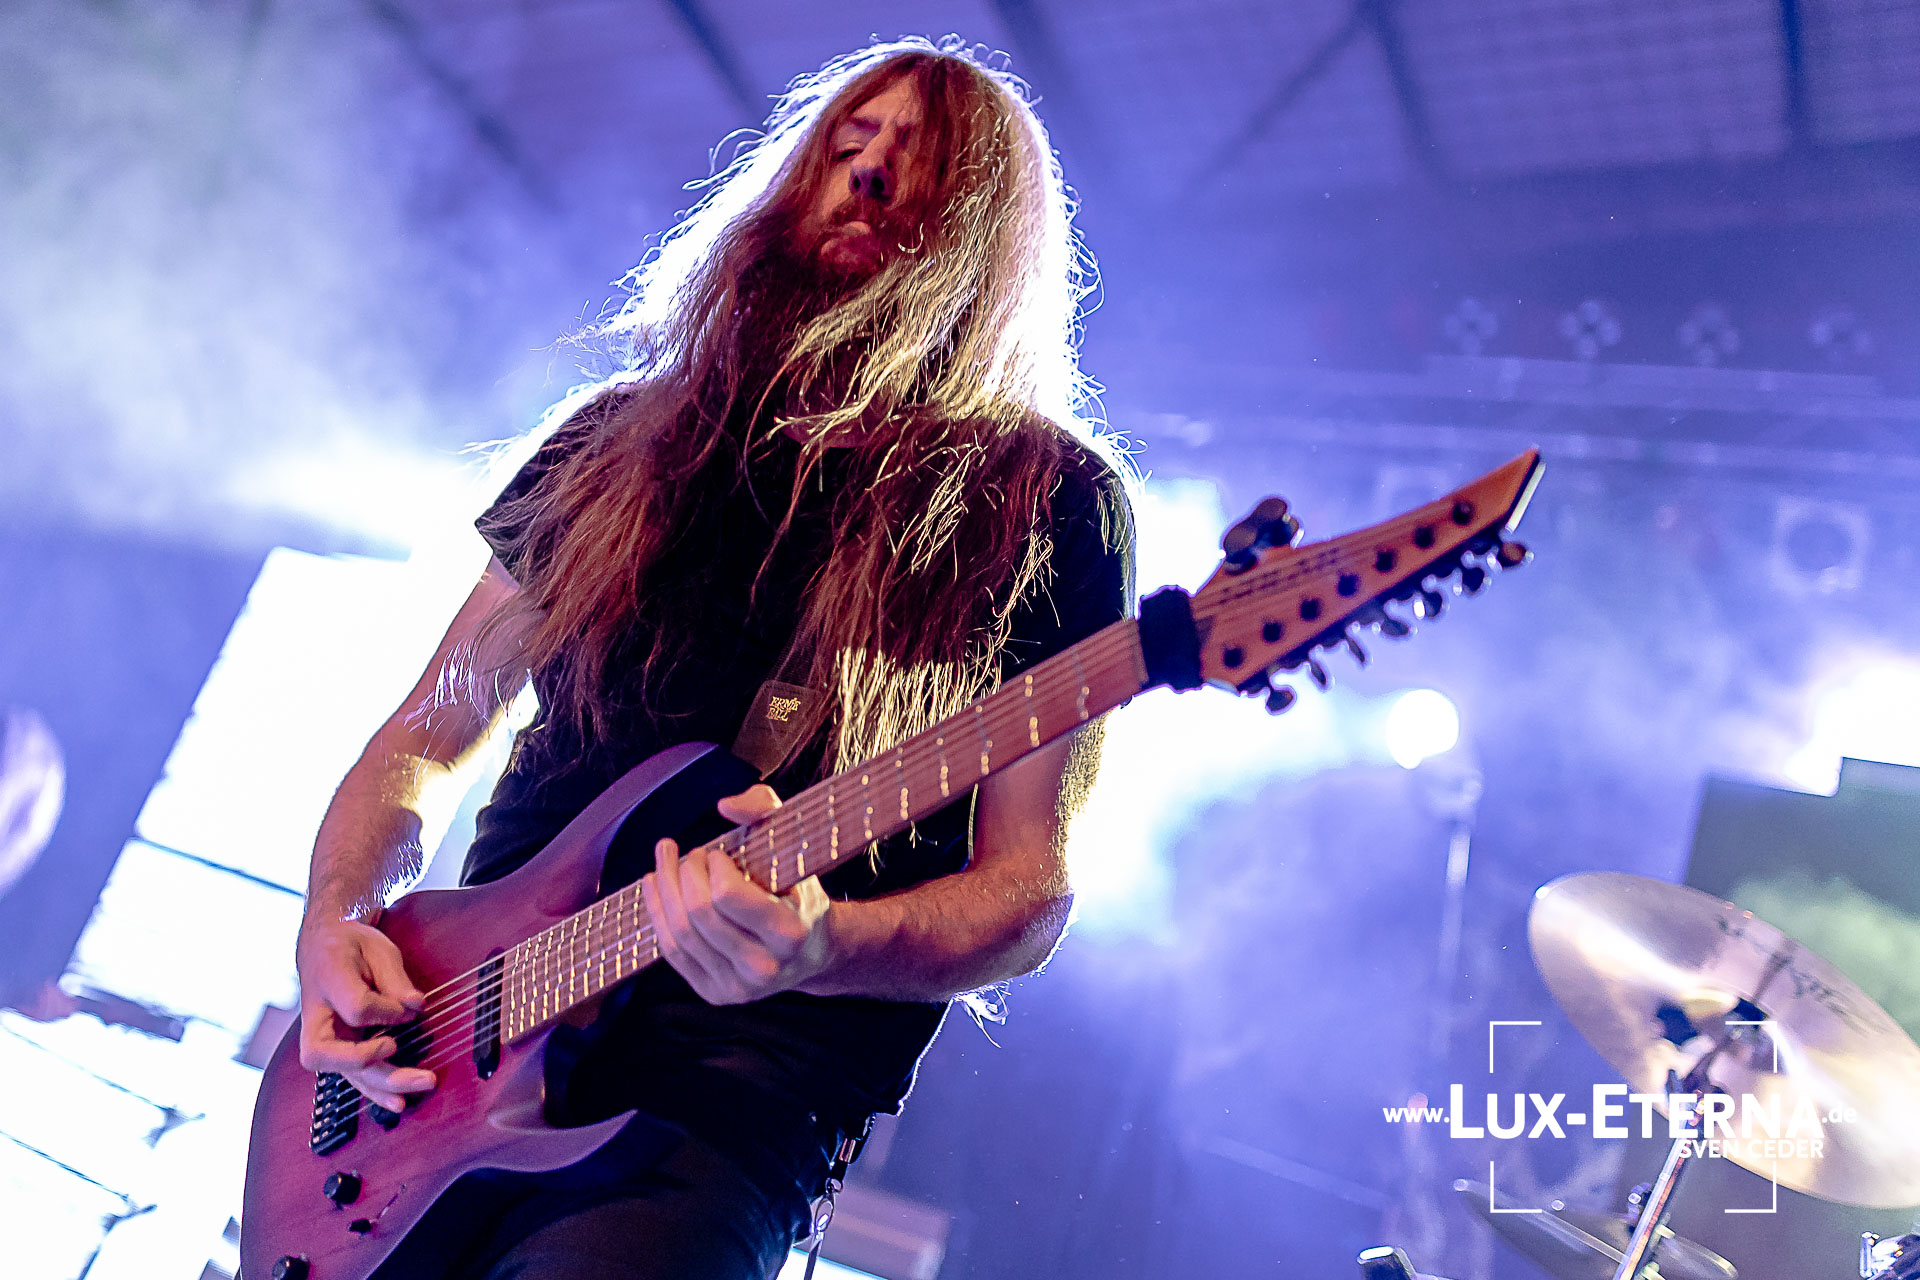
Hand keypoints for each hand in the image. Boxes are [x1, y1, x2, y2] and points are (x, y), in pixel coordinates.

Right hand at [296, 919, 435, 1110]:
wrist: (323, 947)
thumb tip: (415, 1006)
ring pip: (345, 1073)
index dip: (388, 1008)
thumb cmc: (351, 945)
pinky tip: (399, 1102)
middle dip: (372, 1063)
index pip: (356, 1007)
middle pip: (333, 1054)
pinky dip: (377, 1091)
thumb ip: (395, 977)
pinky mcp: (338, 1051)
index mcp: (327, 980)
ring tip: (417, 1090)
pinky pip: (354, 1077)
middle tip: (406, 1058)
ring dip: (383, 1085)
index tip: (408, 1002)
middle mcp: (316, 1017)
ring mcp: (324, 1039)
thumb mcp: (376, 948)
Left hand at [641, 784, 833, 1004]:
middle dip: (683, 873)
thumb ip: (765, 811)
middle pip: (698, 913)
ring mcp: (737, 987)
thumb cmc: (799, 893)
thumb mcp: (796, 846)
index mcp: (789, 933)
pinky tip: (654, 886)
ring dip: (663, 888)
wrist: (812, 951)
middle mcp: (764, 967)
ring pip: (680, 932)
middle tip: (688, 854)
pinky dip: (657, 914)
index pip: (727, 896)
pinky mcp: (714, 994)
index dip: (713, 867)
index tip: (718, 854)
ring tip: (664, 860)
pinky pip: (672, 951)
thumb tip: (725, 806)